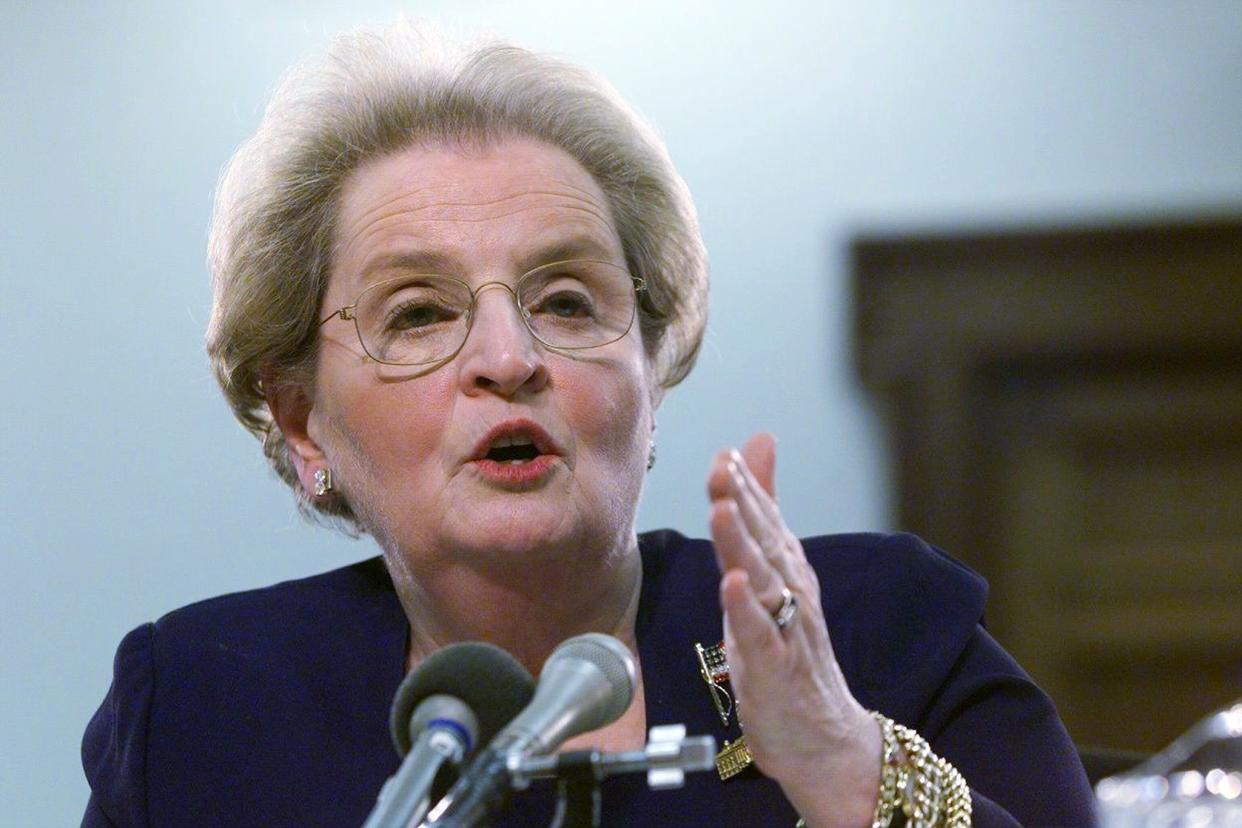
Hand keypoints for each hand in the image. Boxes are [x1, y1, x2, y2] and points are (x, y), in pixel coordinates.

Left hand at [708, 433, 880, 827]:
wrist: (823, 738)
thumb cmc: (790, 652)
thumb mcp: (772, 578)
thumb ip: (763, 513)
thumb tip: (756, 447)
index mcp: (787, 570)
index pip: (766, 519)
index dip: (746, 485)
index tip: (725, 452)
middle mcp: (791, 593)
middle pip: (764, 540)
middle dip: (743, 501)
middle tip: (722, 465)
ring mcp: (786, 630)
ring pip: (762, 580)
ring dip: (742, 544)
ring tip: (723, 509)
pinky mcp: (775, 669)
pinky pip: (760, 635)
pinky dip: (745, 609)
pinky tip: (732, 583)